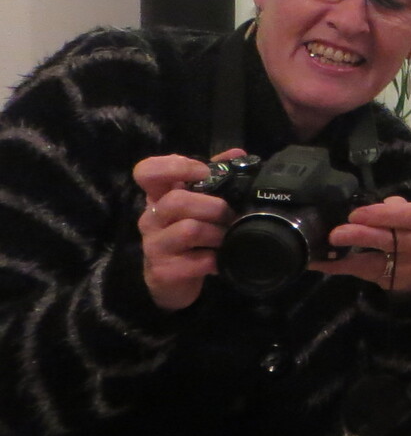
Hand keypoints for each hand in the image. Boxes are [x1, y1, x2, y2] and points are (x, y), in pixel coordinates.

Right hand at [133, 149, 242, 311]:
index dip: (175, 167)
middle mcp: (151, 217)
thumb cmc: (188, 235)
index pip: (147, 171)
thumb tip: (238, 154)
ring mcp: (153, 245)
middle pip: (177, 201)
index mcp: (158, 196)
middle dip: (214, 207)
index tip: (203, 173)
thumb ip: (216, 176)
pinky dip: (215, 260)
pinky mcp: (163, 271)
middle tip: (229, 216)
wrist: (173, 281)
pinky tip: (219, 260)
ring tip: (227, 238)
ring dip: (218, 233)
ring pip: (189, 230)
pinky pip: (196, 261)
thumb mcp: (198, 203)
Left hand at [317, 195, 410, 294]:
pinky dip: (344, 268)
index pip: (409, 215)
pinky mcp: (399, 282)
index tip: (355, 215)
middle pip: (392, 240)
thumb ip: (390, 207)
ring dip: (349, 257)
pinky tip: (326, 263)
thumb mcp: (407, 210)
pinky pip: (367, 275)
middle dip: (361, 236)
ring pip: (378, 261)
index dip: (381, 215)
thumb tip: (365, 208)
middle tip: (336, 234)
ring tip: (328, 249)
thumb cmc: (410, 227)